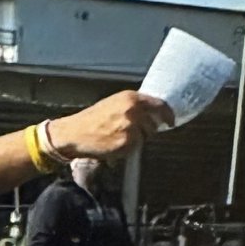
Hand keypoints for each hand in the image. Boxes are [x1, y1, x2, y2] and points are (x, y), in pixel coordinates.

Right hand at [47, 92, 172, 159]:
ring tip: (117, 136)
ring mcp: (131, 126)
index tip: (170, 121)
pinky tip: (114, 143)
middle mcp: (133, 110)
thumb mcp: (113, 103)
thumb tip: (152, 112)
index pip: (159, 104)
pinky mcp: (127, 142)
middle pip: (153, 124)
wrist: (74, 133)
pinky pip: (136, 147)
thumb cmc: (92, 119)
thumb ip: (133, 105)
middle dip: (145, 130)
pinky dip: (128, 148)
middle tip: (128, 132)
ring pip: (145, 136)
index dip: (167, 114)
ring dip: (136, 139)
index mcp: (130, 97)